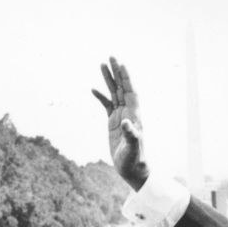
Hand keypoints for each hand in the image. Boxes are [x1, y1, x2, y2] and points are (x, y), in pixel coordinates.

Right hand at [93, 57, 148, 190]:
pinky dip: (100, 97)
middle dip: (116, 72)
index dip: (126, 78)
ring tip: (101, 65)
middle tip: (111, 57)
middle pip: (122, 88)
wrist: (132, 169)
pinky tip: (93, 89)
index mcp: (134, 115)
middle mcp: (129, 112)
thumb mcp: (132, 148)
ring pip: (114, 93)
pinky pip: (106, 105)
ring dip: (108, 80)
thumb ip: (131, 135)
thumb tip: (126, 123)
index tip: (121, 64)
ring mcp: (120, 116)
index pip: (130, 92)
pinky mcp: (113, 123)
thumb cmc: (134, 160)